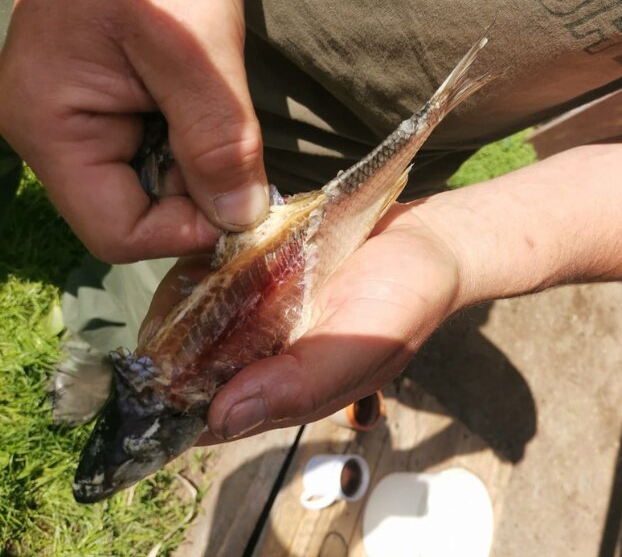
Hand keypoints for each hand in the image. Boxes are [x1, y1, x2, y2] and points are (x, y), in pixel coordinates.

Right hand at [0, 0, 267, 262]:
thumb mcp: (194, 46)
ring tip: (213, 105)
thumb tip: (239, 221)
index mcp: (48, 124)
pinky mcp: (101, 104)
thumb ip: (217, 139)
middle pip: (133, 214)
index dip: (185, 231)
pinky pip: (153, 153)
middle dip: (196, 195)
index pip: (117, 232)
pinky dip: (191, 143)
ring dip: (198, 166)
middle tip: (239, 147)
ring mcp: (73, 117)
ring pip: (150, 187)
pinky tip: (202, 101)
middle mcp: (50, 132)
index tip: (244, 200)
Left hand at [141, 202, 462, 442]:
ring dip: (183, 303)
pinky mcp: (261, 279)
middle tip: (174, 308)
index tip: (152, 373)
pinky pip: (213, 279)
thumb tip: (221, 420)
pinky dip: (203, 268)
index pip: (211, 415)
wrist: (427, 241)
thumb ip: (299, 386)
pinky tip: (204, 250)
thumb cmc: (404, 301)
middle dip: (170, 345)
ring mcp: (260, 318)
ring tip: (190, 274)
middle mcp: (265, 360)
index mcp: (285, 391)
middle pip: (190, 368)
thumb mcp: (361, 349)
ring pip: (194, 323)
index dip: (173, 402)